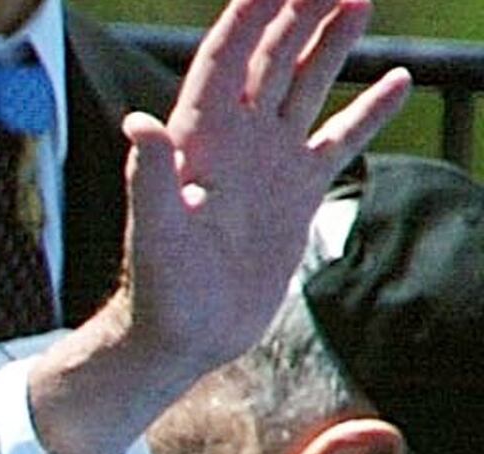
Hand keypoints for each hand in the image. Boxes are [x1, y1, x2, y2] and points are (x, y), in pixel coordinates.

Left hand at [28, 0, 404, 453]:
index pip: (225, 57)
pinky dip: (369, 111)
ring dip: (330, 42)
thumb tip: (139, 123)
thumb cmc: (157, 290)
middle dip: (298, 11)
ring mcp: (269, 161)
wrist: (184, 336)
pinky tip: (397, 81)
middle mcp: (235, 139)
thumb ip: (148, 177)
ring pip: (305, 84)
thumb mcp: (154, 233)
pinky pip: (339, 138)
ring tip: (359, 0)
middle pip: (270, 57)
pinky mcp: (297, 191)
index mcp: (198, 138)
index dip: (249, 13)